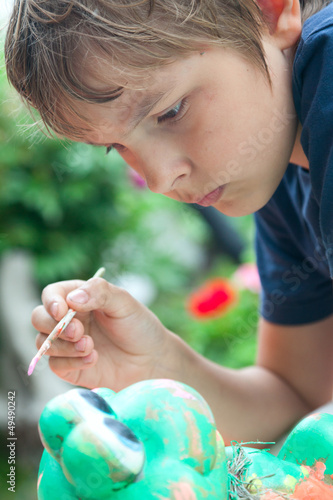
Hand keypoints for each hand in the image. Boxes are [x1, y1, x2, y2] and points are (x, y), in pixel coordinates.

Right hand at [31, 277, 171, 388]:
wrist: (152, 359)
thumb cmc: (139, 325)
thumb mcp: (125, 302)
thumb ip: (100, 293)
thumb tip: (72, 299)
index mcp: (79, 298)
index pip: (52, 294)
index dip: (51, 302)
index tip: (62, 311)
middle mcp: (68, 319)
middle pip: (39, 318)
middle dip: (54, 326)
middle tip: (79, 332)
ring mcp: (67, 344)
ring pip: (43, 343)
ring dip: (63, 346)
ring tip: (90, 347)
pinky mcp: (70, 367)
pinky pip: (55, 365)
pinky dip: (71, 362)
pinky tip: (93, 359)